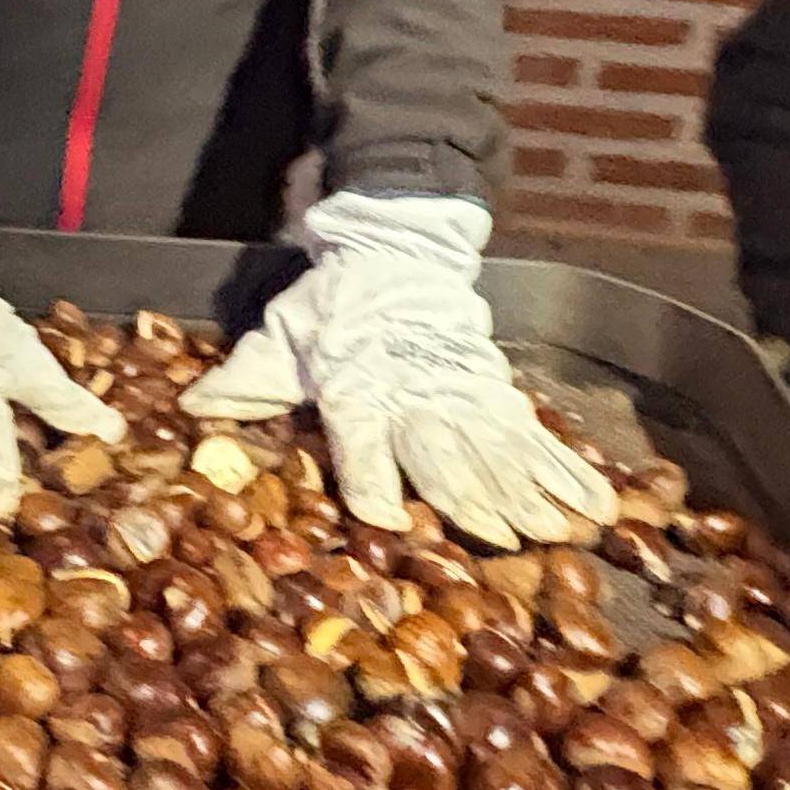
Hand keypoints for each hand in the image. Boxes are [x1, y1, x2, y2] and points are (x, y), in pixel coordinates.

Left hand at [179, 192, 610, 549]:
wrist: (397, 251)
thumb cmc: (332, 306)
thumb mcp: (280, 336)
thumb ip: (243, 380)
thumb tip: (190, 410)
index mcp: (358, 389)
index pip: (363, 439)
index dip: (371, 478)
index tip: (382, 517)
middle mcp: (415, 398)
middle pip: (446, 453)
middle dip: (473, 498)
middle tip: (503, 538)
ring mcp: (464, 395)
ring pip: (500, 451)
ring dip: (530, 492)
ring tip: (559, 532)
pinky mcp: (498, 392)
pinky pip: (538, 438)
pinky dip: (571, 472)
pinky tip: (599, 505)